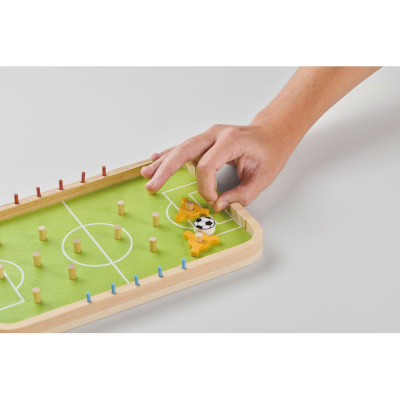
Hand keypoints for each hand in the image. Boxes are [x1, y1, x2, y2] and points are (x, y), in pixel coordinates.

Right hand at [141, 121, 299, 211]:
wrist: (272, 132)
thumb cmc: (270, 151)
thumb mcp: (262, 177)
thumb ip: (241, 194)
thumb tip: (218, 205)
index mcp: (230, 141)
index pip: (207, 165)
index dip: (205, 187)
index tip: (211, 200)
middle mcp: (216, 134)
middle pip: (184, 152)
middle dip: (166, 170)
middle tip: (151, 185)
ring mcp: (209, 135)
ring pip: (180, 148)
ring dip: (162, 162)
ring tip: (146, 174)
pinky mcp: (205, 140)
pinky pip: (184, 148)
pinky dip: (169, 155)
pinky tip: (156, 159)